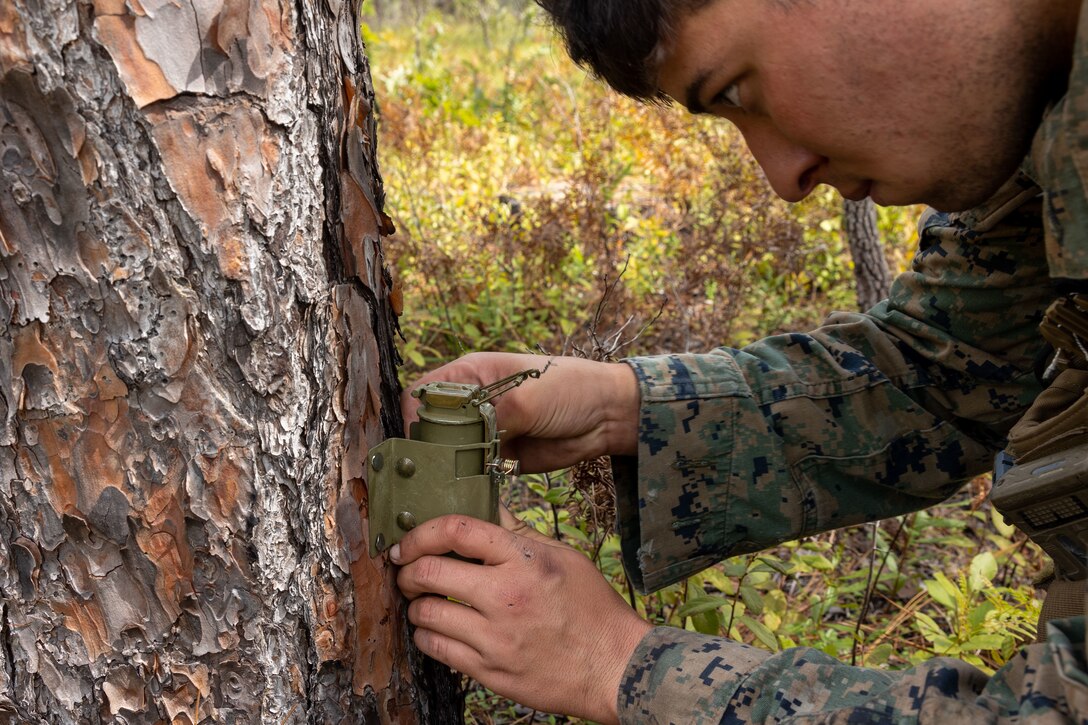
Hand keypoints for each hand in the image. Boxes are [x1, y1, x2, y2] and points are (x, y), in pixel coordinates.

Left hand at [392, 508, 652, 723]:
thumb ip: (518, 531)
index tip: (409, 541)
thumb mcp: (562, 555)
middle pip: (429, 573)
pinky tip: (437, 630)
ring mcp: (495, 638)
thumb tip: (486, 506)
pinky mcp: (490, 671)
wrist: (613, 665)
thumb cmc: (591, 606)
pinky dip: (428, 636)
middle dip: (408, 570)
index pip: (456, 531)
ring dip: (416, 605)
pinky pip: (437, 650)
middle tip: (408, 572)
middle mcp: (506, 596)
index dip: (422, 533)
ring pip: (425, 615)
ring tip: (425, 602)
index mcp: (524, 560)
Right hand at [401, 352, 638, 472]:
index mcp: (472, 373)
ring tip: (434, 490)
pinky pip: (472, 470)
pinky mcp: (497, 455)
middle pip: (432, 425)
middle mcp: (472, 401)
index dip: (414, 414)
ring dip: (444, 469)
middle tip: (421, 474)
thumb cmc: (569, 390)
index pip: (426, 390)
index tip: (415, 441)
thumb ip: (493, 419)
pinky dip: (465, 482)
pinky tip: (458, 496)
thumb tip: (466, 445)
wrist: (608, 415)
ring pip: (449, 451)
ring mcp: (484, 429)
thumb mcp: (528, 399)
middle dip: (425, 448)